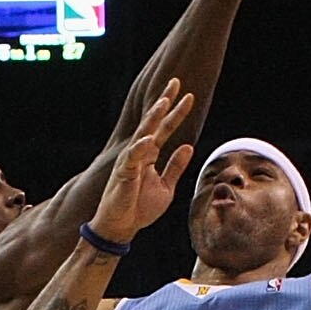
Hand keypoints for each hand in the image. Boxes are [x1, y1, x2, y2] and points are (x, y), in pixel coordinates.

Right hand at [92, 82, 198, 241]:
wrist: (121, 227)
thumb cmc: (139, 208)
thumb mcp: (166, 187)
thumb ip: (175, 166)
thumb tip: (188, 146)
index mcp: (150, 155)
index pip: (165, 128)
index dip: (177, 112)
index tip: (189, 96)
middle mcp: (140, 152)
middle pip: (154, 122)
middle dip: (165, 102)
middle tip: (176, 82)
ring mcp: (130, 160)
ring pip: (143, 134)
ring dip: (153, 118)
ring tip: (164, 102)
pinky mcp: (123, 173)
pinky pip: (132, 157)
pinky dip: (140, 147)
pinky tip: (149, 138)